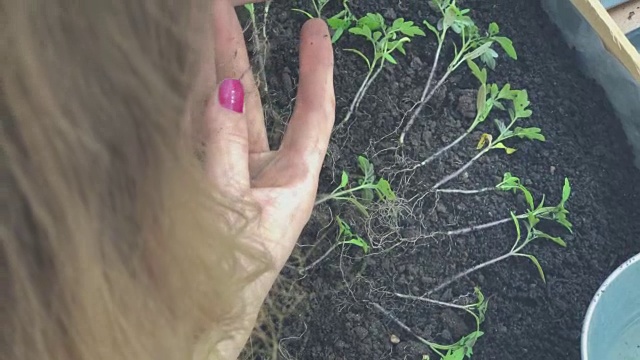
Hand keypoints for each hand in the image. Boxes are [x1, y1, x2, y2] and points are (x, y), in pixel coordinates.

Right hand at [205, 0, 334, 356]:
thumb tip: (227, 95)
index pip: (313, 113)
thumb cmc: (230, 278)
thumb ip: (226, 148)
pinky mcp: (199, 184)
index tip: (315, 30)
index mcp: (292, 179)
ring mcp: (229, 176)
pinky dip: (187, 105)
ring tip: (195, 31)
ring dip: (207, 72)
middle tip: (220, 12)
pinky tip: (181, 79)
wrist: (198, 321)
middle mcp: (263, 172)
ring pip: (220, 112)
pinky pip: (194, 134)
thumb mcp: (233, 206)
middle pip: (256, 100)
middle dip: (237, 56)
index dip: (316, 69)